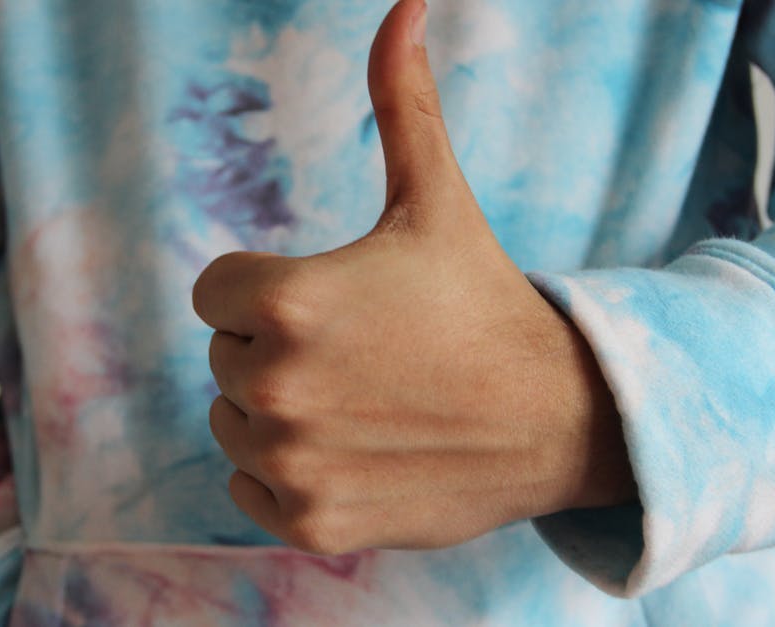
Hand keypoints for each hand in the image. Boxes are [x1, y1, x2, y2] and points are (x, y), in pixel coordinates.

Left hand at [191, 0, 635, 554]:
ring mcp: (292, 462)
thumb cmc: (487, 302)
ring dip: (282, 415)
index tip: (339, 303)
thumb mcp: (437, 201)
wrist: (558, 418)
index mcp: (286, 299)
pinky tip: (357, 453)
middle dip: (280, 351)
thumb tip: (405, 5)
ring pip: (235, 425)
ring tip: (365, 403)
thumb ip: (401, 105)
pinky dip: (290, 476)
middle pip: (226, 358)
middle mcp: (276, 385)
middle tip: (365, 355)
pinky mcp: (310, 523)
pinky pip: (251, 490)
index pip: (215, 291)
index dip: (270, 291)